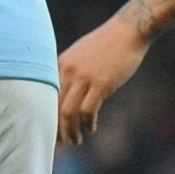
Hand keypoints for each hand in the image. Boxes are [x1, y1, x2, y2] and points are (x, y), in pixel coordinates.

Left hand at [56, 14, 150, 143]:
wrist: (129, 30)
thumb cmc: (108, 43)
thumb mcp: (82, 54)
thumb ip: (71, 71)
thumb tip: (67, 93)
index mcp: (60, 64)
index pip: (46, 96)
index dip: (46, 116)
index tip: (50, 130)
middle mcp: (68, 71)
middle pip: (53, 107)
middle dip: (55, 129)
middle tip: (61, 144)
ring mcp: (83, 77)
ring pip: (67, 113)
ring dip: (70, 132)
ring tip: (75, 141)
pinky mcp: (101, 84)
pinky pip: (87, 111)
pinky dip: (87, 124)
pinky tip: (91, 129)